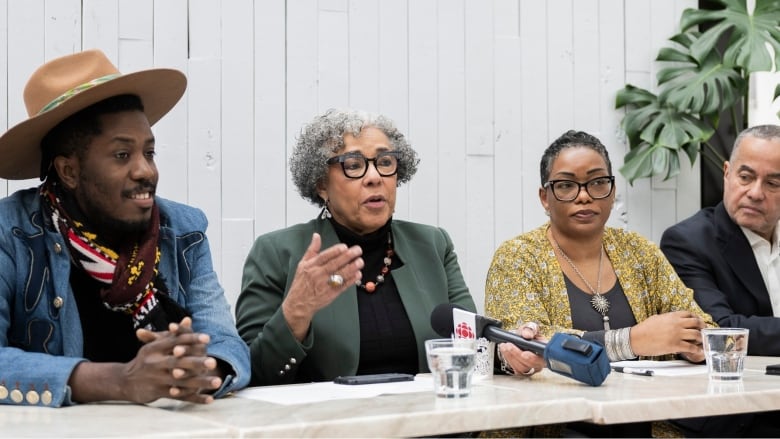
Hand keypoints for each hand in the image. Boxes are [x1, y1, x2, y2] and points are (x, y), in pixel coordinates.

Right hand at [68, 317, 221, 403]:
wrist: (124, 380)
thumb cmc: (146, 359)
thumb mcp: (155, 345)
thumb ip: (173, 334)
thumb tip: (188, 319)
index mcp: (155, 348)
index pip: (175, 342)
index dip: (191, 339)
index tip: (208, 338)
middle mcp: (155, 363)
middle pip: (179, 362)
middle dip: (197, 362)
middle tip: (214, 362)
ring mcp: (156, 379)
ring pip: (182, 381)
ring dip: (201, 382)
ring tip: (218, 382)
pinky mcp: (158, 392)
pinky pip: (180, 396)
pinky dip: (195, 398)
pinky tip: (210, 399)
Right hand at [282, 233, 363, 339]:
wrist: (298, 304)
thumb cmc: (301, 282)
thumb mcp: (302, 264)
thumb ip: (312, 250)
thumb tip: (316, 236)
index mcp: (311, 266)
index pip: (324, 257)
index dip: (335, 251)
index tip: (344, 246)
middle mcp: (318, 275)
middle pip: (334, 264)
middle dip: (347, 257)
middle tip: (358, 250)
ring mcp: (325, 285)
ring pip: (340, 275)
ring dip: (351, 268)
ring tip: (360, 262)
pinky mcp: (331, 294)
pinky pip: (343, 286)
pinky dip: (351, 280)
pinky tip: (358, 274)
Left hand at [498, 321, 545, 375]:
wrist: (518, 340)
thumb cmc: (526, 335)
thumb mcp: (530, 328)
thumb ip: (530, 329)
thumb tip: (527, 335)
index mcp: (545, 351)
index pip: (544, 358)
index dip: (534, 357)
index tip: (524, 353)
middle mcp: (540, 362)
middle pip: (531, 364)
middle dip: (518, 355)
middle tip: (509, 346)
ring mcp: (531, 368)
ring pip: (522, 368)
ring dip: (511, 356)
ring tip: (505, 346)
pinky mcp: (522, 371)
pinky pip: (515, 369)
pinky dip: (508, 359)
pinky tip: (504, 350)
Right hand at [629, 311, 705, 359]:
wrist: (636, 339)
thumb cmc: (643, 329)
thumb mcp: (656, 318)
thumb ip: (667, 318)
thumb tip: (672, 320)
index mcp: (671, 316)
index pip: (689, 314)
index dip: (696, 318)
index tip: (698, 322)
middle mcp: (676, 324)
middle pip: (696, 323)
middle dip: (702, 327)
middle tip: (703, 331)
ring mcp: (677, 335)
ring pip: (696, 335)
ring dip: (701, 339)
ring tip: (701, 342)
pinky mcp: (675, 345)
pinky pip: (691, 347)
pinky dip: (696, 349)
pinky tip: (698, 351)